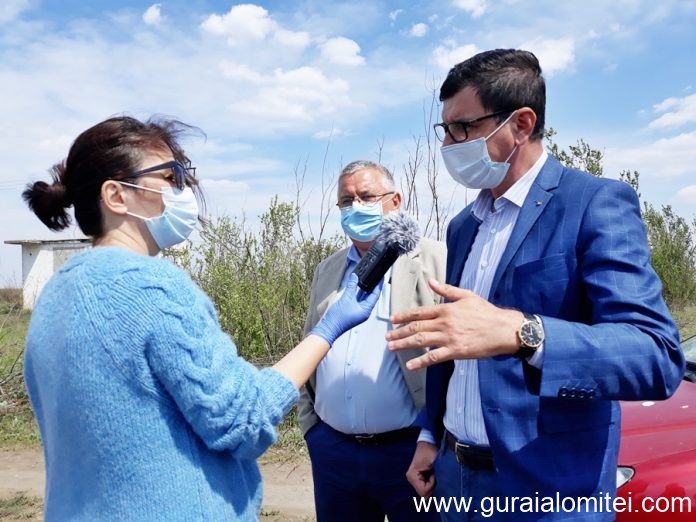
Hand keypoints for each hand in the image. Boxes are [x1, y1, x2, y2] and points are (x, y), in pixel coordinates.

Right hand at [310, 273, 382, 344]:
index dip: (378, 285)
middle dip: (372, 286)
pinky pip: (357, 301)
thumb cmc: (338, 318)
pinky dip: (357, 294)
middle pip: (371, 296)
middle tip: (374, 277)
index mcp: (366, 310)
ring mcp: (358, 312)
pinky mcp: (352, 312)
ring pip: (363, 298)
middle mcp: (364, 312)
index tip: (381, 278)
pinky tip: (355, 288)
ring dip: (364, 290)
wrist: (329, 327)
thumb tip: (354, 277)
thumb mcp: (346, 298)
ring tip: (365, 280)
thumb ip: (351, 286)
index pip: (375, 295)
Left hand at [386, 279, 523, 369]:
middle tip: (387, 337)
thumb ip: (447, 290)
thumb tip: (431, 281)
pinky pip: (434, 357)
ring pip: (421, 341)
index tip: (392, 319)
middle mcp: (444, 323)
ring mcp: (448, 337)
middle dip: (399, 332)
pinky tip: (410, 365)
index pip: (420, 312)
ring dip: (404, 344)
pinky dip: (420, 362)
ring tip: (392, 348)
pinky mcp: (455, 351)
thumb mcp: (466, 296)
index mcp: (446, 309)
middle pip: (416, 328)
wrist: (503, 329)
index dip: (404, 316)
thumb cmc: (486, 312)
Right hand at [407, 442, 437, 497]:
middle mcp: (411, 479)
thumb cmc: (430, 451)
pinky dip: (431, 485)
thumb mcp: (434, 463)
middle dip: (432, 487)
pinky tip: (431, 476)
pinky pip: (425, 488)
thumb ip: (435, 477)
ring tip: (433, 474)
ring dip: (432, 486)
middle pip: (424, 494)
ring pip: (425, 492)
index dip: (432, 484)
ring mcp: (413, 479)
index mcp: (412, 476)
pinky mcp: (417, 479)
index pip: (424, 491)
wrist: (427, 444)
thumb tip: (439, 491)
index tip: (434, 474)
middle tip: (434, 474)